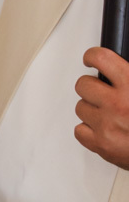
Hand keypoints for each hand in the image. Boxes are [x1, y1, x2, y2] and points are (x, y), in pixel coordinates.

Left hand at [74, 48, 128, 167]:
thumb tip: (121, 66)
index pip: (100, 58)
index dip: (93, 56)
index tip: (92, 59)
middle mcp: (117, 104)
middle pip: (83, 85)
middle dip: (92, 87)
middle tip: (102, 91)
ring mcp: (107, 126)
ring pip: (80, 108)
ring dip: (91, 109)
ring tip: (107, 113)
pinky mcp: (102, 145)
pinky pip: (80, 130)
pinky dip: (89, 129)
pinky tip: (102, 127)